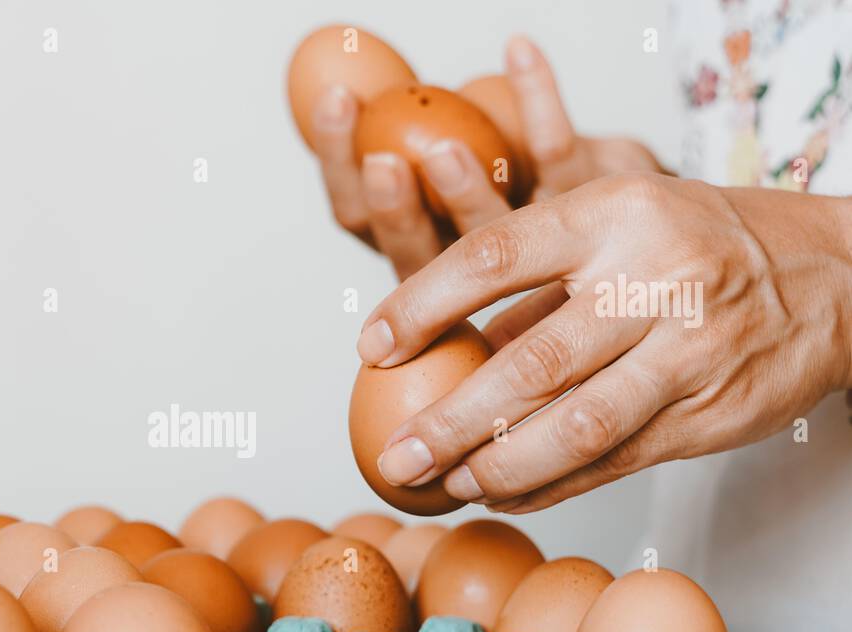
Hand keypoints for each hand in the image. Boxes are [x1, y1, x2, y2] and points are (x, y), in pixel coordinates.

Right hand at [309, 36, 662, 279]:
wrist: (607, 212)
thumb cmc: (507, 178)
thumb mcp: (434, 169)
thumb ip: (392, 143)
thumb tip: (343, 83)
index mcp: (412, 249)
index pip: (358, 218)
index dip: (339, 162)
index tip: (337, 99)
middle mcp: (460, 269)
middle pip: (415, 252)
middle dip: (395, 208)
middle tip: (383, 165)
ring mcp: (524, 250)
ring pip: (489, 232)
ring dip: (466, 190)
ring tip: (447, 149)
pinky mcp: (583, 213)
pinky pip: (556, 158)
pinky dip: (539, 99)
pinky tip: (519, 50)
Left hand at [360, 173, 851, 512]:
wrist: (831, 277)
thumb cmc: (695, 245)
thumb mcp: (615, 226)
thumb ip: (533, 286)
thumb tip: (434, 350)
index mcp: (613, 213)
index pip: (495, 256)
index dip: (423, 304)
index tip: (371, 349)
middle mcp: (654, 279)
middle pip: (531, 362)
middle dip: (450, 421)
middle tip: (396, 459)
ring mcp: (689, 351)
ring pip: (576, 426)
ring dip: (498, 468)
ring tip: (445, 485)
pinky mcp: (710, 413)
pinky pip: (613, 461)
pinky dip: (549, 486)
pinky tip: (502, 495)